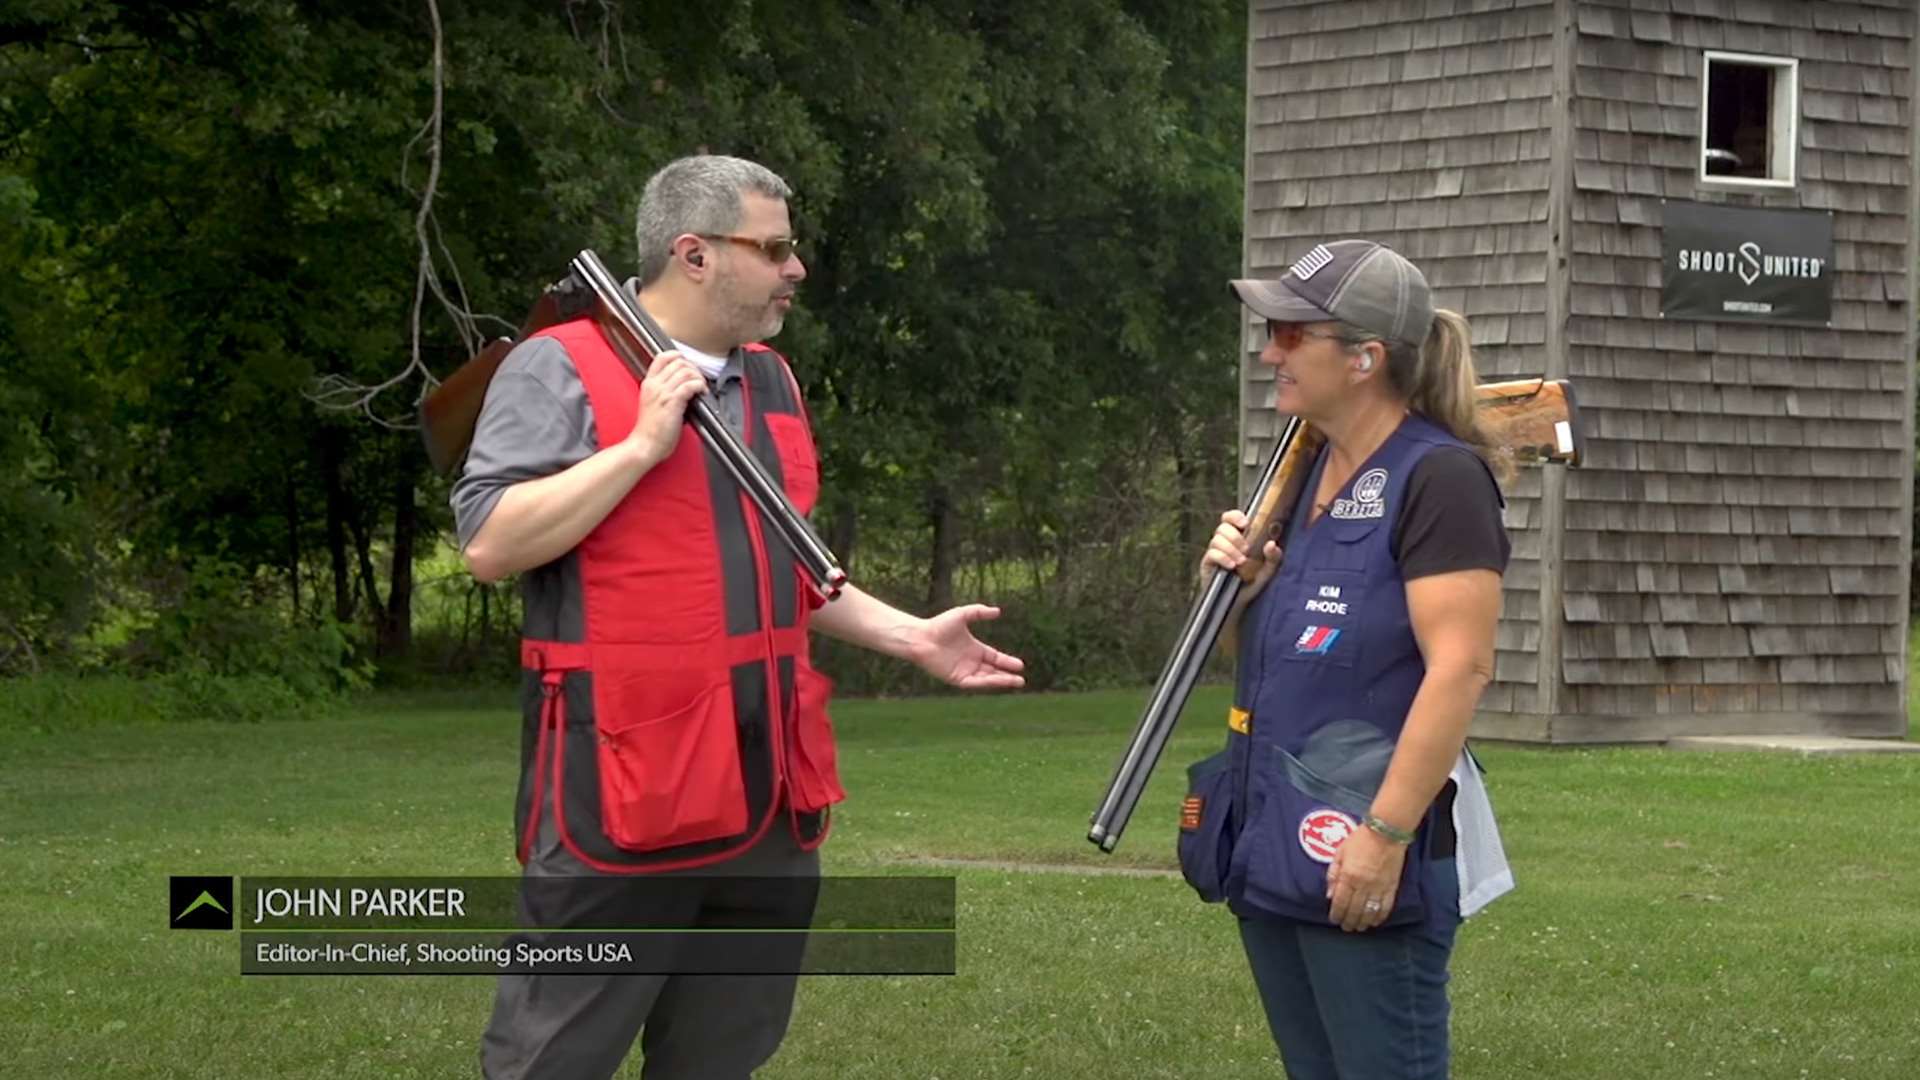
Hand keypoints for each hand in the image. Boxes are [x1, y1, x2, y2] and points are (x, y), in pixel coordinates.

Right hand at [625, 351, 706, 465]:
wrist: (644, 446)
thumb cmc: (651, 430)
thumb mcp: (652, 404)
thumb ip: (664, 392)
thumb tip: (683, 385)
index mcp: (648, 384)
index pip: (662, 357)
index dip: (678, 357)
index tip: (688, 366)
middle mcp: (654, 385)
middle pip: (678, 362)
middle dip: (693, 369)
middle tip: (699, 380)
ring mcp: (663, 393)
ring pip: (686, 371)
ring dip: (699, 377)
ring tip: (702, 388)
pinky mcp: (672, 402)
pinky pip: (690, 384)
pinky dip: (700, 386)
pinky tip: (702, 393)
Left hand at [908, 604, 1025, 689]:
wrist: (921, 637)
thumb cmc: (939, 624)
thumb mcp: (962, 614)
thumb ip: (979, 612)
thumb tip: (998, 611)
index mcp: (974, 649)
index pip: (994, 658)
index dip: (1007, 662)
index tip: (1020, 665)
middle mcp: (970, 662)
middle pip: (993, 671)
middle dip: (1007, 675)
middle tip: (1021, 680)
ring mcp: (963, 671)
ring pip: (986, 679)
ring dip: (1000, 681)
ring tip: (1016, 682)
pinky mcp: (956, 679)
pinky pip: (974, 683)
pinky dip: (986, 683)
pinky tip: (997, 681)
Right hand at [1201, 510, 1280, 588]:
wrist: (1239, 604)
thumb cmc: (1253, 584)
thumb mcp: (1268, 571)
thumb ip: (1273, 558)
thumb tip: (1272, 544)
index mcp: (1237, 538)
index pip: (1230, 518)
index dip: (1235, 516)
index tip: (1245, 524)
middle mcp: (1224, 542)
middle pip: (1222, 527)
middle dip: (1235, 536)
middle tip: (1246, 549)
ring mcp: (1214, 553)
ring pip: (1216, 540)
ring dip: (1230, 549)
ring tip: (1241, 562)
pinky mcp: (1207, 565)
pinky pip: (1211, 554)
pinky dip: (1222, 557)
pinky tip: (1231, 566)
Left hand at [1325, 823, 1407, 931]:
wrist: (1386, 832)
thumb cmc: (1360, 839)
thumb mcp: (1340, 852)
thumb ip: (1333, 873)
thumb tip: (1329, 894)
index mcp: (1348, 875)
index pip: (1340, 902)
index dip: (1336, 914)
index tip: (1334, 919)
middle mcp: (1362, 885)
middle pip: (1354, 910)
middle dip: (1349, 921)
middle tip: (1346, 927)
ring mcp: (1378, 887)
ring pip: (1369, 912)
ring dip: (1363, 922)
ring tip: (1358, 927)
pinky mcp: (1392, 887)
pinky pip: (1385, 907)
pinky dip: (1379, 917)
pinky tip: (1374, 921)